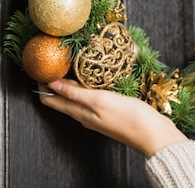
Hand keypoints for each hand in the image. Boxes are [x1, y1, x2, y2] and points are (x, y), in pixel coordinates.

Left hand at [38, 79, 187, 156]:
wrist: (153, 133)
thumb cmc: (128, 117)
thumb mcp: (98, 101)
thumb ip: (75, 93)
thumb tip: (51, 84)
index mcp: (79, 112)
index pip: (50, 100)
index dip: (42, 84)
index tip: (41, 66)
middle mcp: (84, 115)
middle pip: (61, 98)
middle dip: (53, 81)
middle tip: (54, 60)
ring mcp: (96, 114)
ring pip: (75, 97)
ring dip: (69, 83)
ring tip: (69, 64)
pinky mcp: (109, 111)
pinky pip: (90, 98)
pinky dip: (85, 86)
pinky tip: (91, 77)